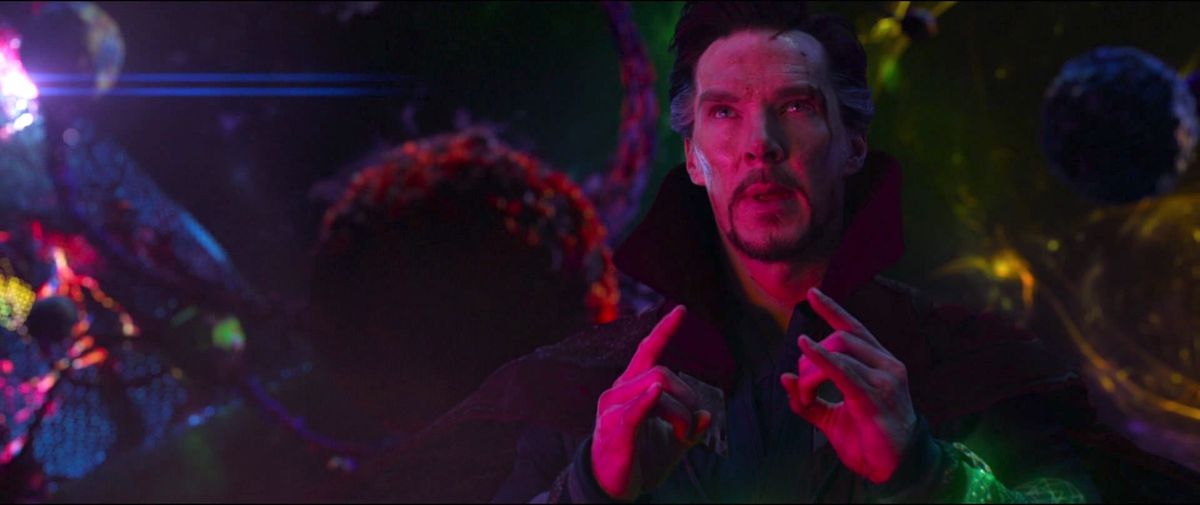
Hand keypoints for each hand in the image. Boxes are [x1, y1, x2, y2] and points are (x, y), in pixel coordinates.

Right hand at [590, 305, 711, 500]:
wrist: (611, 489)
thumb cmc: (641, 459)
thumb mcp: (673, 443)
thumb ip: (692, 428)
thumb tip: (710, 417)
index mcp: (631, 388)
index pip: (646, 351)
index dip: (664, 330)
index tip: (681, 309)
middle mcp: (618, 392)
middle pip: (662, 373)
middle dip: (689, 398)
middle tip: (692, 428)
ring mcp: (613, 410)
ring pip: (657, 388)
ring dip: (682, 412)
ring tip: (684, 435)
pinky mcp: (615, 432)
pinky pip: (633, 411)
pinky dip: (647, 402)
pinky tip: (657, 395)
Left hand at [780, 288, 916, 483]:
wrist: (892, 469)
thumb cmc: (866, 440)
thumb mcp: (830, 417)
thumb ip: (807, 399)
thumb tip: (783, 378)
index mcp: (879, 364)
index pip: (855, 328)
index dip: (833, 309)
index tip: (812, 293)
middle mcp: (886, 365)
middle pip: (840, 338)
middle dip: (810, 358)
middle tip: (802, 390)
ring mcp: (885, 379)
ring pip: (838, 352)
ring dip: (810, 372)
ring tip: (804, 396)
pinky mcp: (876, 396)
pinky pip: (843, 370)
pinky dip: (821, 358)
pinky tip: (806, 348)